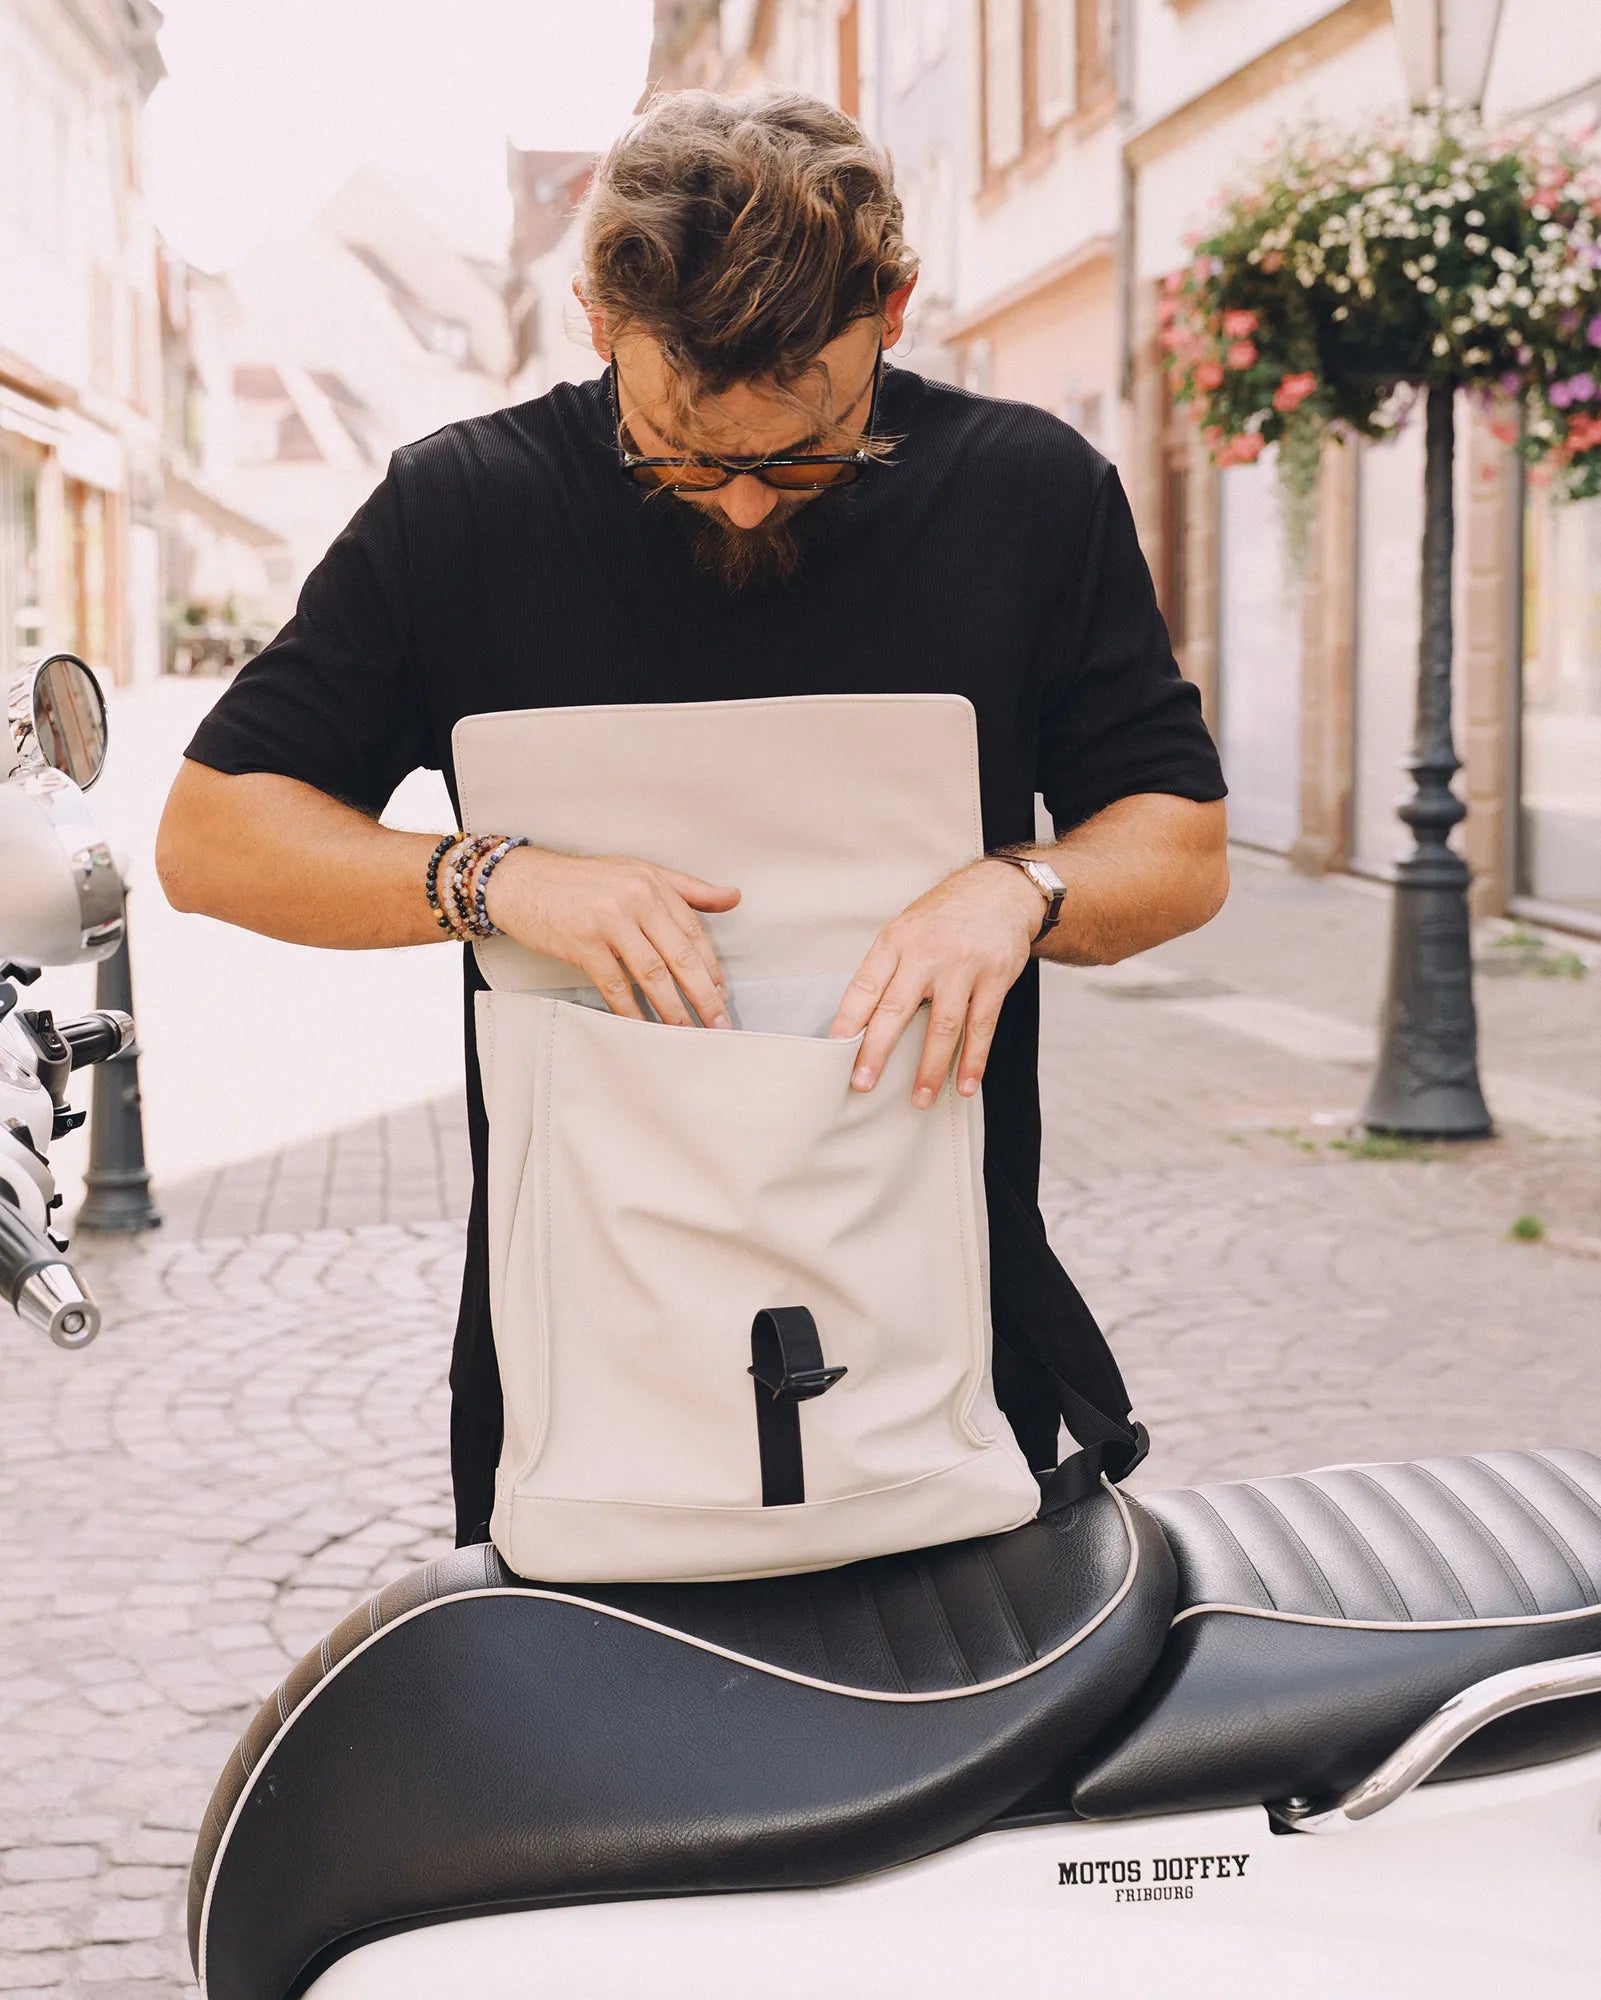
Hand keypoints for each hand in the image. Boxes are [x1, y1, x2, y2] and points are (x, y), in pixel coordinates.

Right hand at [484, 847, 739, 1027]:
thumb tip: (734, 897)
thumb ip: (688, 889)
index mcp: (653, 884)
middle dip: (703, 994)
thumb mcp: (638, 873)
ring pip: (651, 974)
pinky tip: (643, 1028)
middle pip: (679, 956)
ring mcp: (609, 921)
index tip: (721, 995)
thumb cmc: (582, 881)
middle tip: (718, 1023)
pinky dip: (631, 1011)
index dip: (710, 968)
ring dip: (672, 1008)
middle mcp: (636, 899)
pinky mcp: (583, 942)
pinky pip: (615, 985)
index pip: (693, 932)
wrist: (523, 881)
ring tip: (686, 1032)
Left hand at [829, 859, 1044, 1104]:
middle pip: (896, 1009)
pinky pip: (982, 1027)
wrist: (1001, 890)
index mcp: (895, 941)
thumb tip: (860, 1022)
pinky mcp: (995, 977)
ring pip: (942, 1026)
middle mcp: (926, 953)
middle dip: (877, 1051)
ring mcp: (962, 966)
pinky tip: (964, 1084)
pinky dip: (972, 1060)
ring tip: (917, 1099)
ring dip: (929, 1068)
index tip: (832, 1051)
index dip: (847, 1021)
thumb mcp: (907, 929)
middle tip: (862, 1084)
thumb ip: (887, 969)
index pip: (864, 986)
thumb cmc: (945, 916)